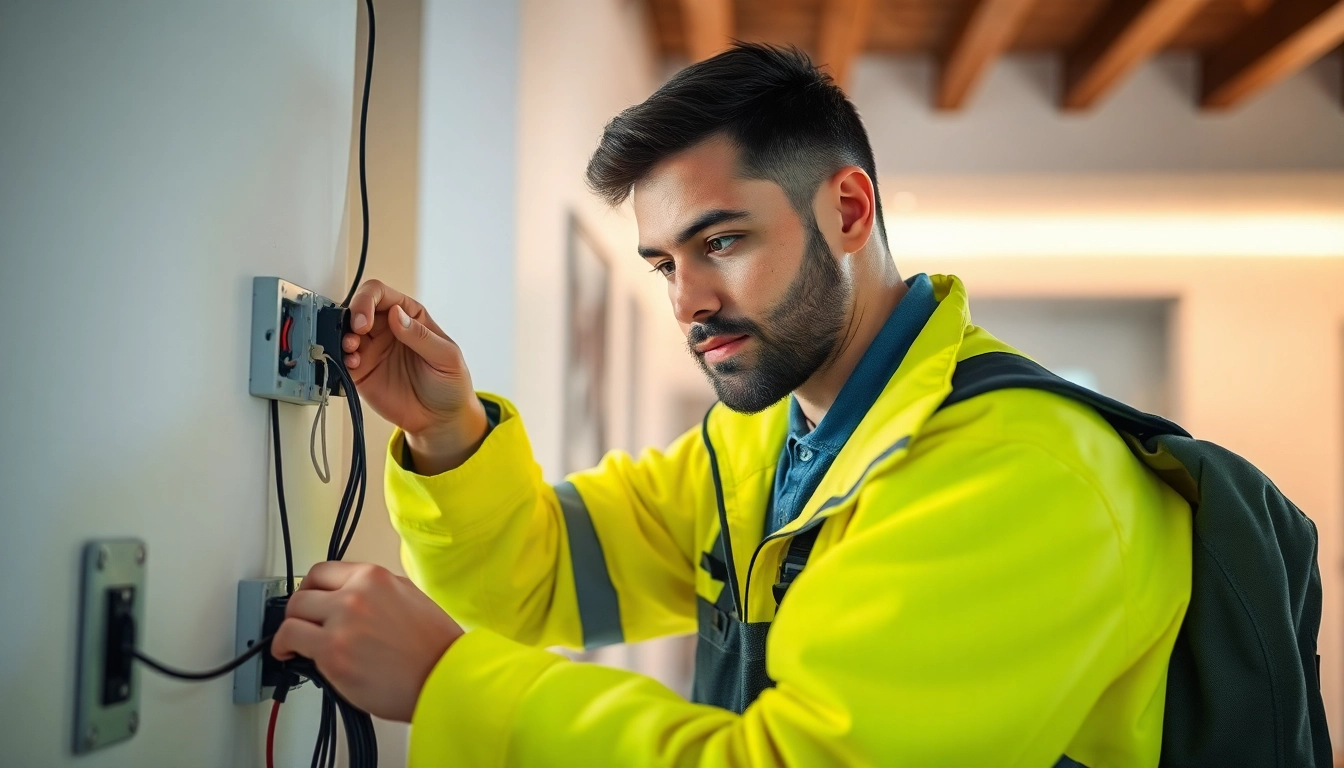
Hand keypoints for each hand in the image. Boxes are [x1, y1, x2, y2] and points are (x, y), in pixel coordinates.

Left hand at [271, 562, 463, 721]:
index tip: (308, 601)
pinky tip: (292, 657)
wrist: (443, 676)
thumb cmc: (433, 645)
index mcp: (373, 578)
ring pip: (291, 619)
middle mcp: (354, 596)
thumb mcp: (407, 595)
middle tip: (301, 625)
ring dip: (289, 632)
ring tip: (292, 644)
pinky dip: (285, 651)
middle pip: (301, 596)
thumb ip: (373, 592)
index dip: (310, 589)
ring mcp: (340, 625)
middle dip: (298, 613)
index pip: (321, 572)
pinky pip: (293, 645)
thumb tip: (346, 599)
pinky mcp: (332, 655)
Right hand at [342, 279, 486, 472]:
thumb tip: (395, 314)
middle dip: (351, 315)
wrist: (441, 420)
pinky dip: (340, 357)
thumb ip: (421, 336)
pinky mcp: (361, 371)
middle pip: (357, 308)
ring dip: (342, 335)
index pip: (380, 294)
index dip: (367, 300)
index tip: (366, 320)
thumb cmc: (450, 384)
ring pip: (345, 331)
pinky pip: (342, 358)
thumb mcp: (446, 357)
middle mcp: (386, 328)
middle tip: (357, 331)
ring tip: (351, 349)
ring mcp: (372, 349)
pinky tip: (352, 363)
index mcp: (408, 316)